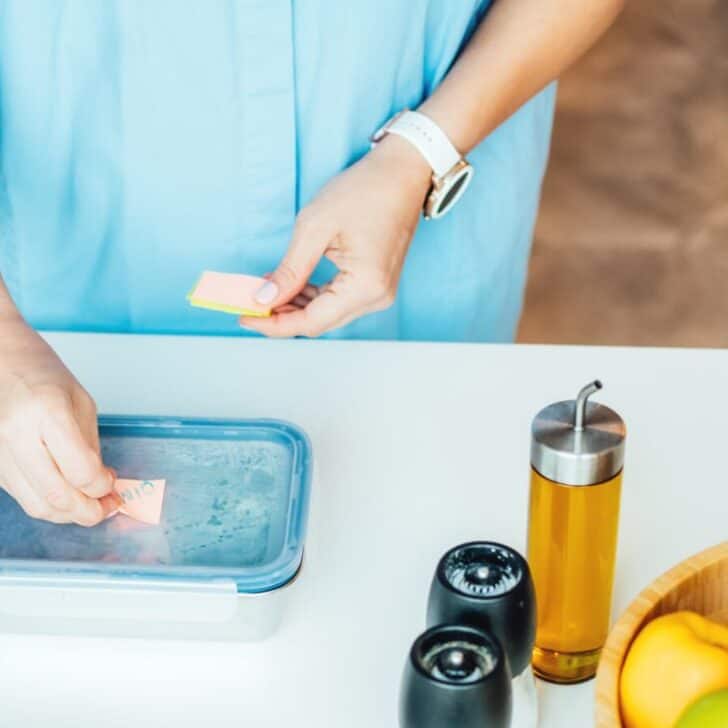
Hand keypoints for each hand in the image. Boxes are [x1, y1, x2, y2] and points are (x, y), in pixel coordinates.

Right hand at [0, 317, 120, 524]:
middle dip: (88, 511)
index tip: (114, 485)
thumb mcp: (82, 402)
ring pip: (37, 503)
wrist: (1, 360)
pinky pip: (24, 496)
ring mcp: (0, 452)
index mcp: (47, 412)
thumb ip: (91, 447)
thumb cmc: (44, 374)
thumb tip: (104, 485)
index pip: (80, 470)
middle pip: (56, 494)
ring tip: (92, 507)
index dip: (102, 486)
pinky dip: (50, 503)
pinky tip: (70, 496)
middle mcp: (17, 435)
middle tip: (108, 508)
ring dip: (69, 514)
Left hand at [239, 134, 431, 336]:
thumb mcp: (315, 227)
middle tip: (248, 302)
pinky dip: (312, 296)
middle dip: (281, 316)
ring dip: (295, 306)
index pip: (311, 322)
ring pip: (327, 314)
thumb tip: (264, 298)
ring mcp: (379, 293)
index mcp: (365, 286)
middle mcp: (376, 298)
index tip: (244, 316)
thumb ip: (290, 269)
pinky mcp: (376, 285)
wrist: (402, 173)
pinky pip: (338, 301)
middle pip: (319, 322)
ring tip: (266, 289)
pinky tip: (291, 284)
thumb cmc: (365, 191)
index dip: (274, 324)